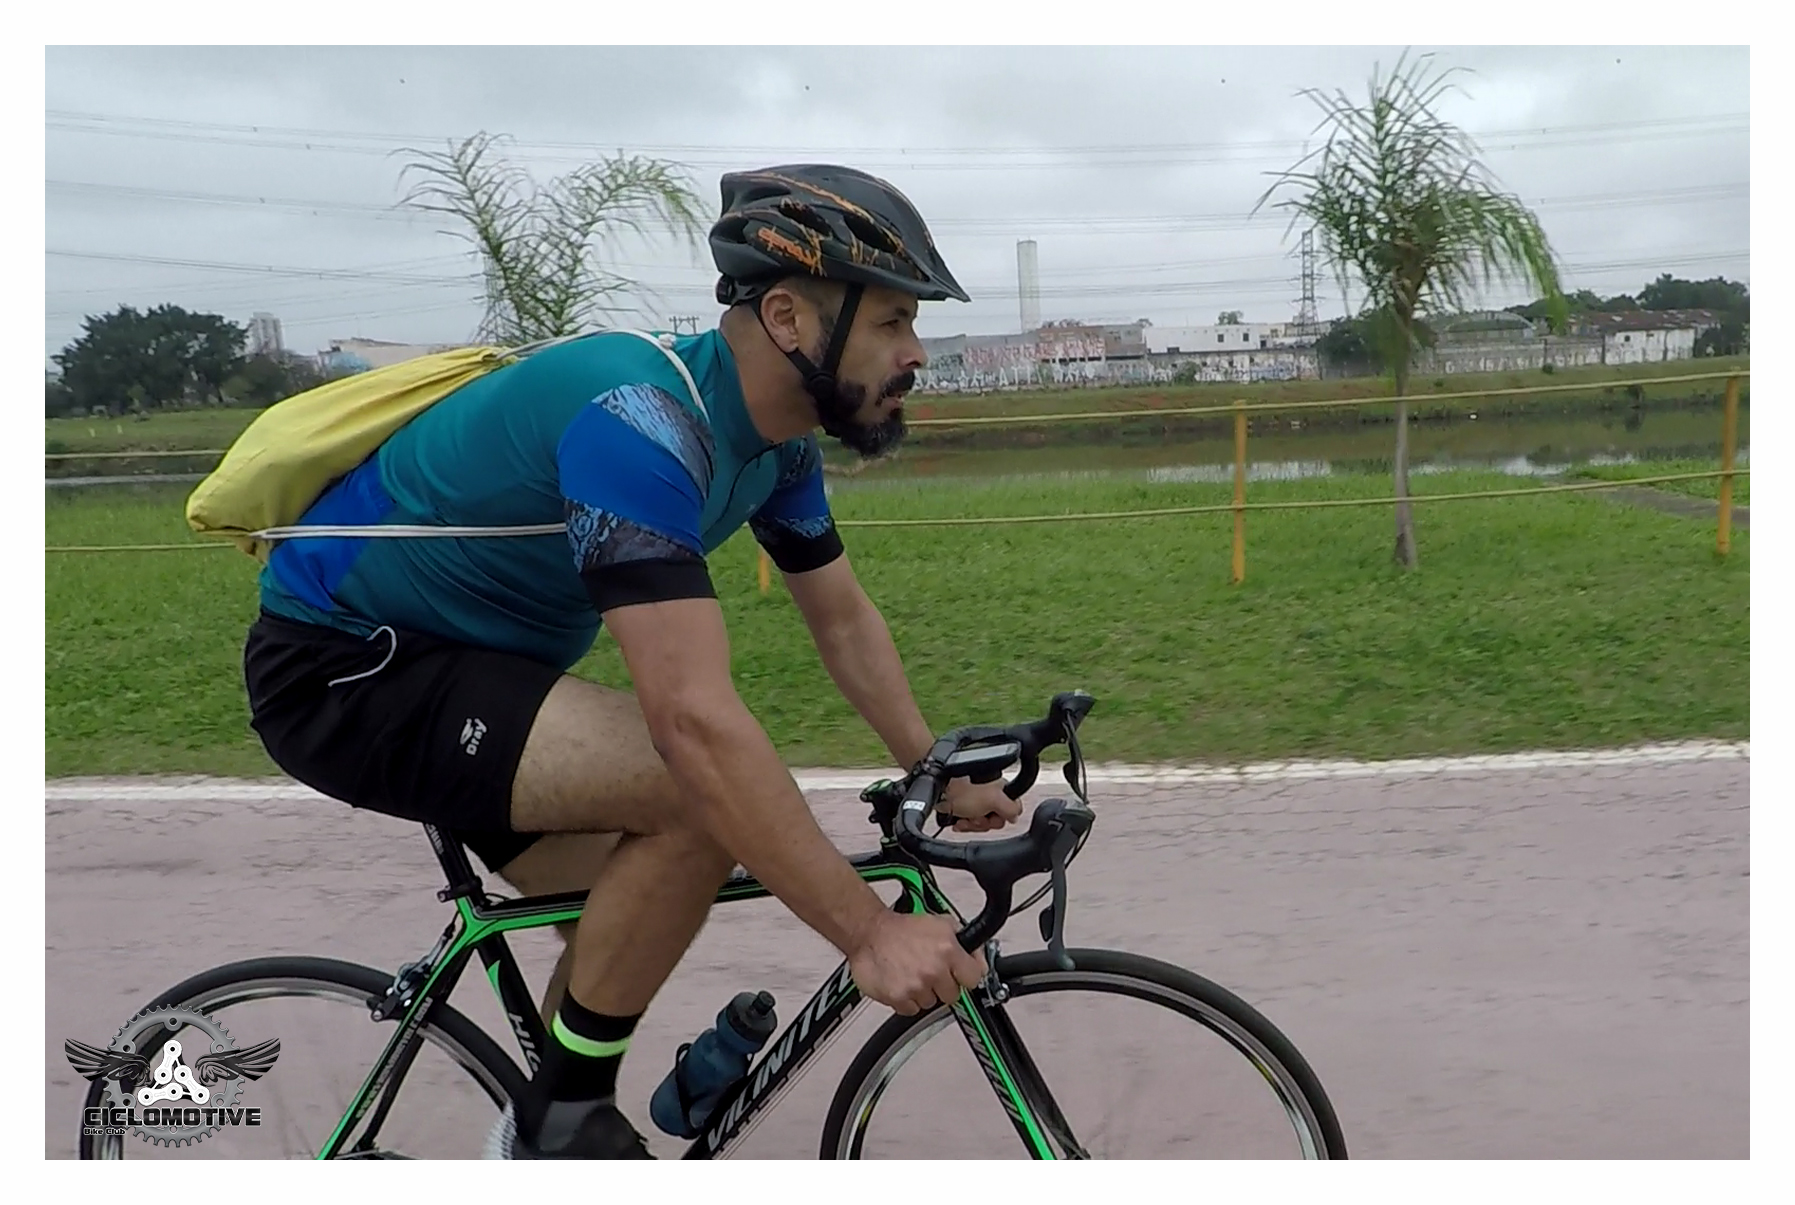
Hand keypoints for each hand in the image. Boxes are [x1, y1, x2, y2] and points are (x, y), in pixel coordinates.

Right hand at [848, 912, 986, 1014]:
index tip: (960, 974)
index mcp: (948, 950)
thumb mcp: (941, 924)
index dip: (966, 976)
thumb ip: (964, 941)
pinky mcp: (899, 998)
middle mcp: (934, 970)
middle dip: (944, 985)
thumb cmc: (901, 928)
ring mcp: (916, 986)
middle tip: (930, 971)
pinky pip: (911, 1009)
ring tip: (912, 973)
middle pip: (953, 995)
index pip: (974, 978)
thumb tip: (979, 958)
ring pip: (931, 1003)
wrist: (869, 933)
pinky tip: (902, 982)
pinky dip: (907, 1000)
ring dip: (923, 992)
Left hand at [936, 776, 1022, 832]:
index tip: (993, 816)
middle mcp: (989, 794)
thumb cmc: (962, 792)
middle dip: (984, 822)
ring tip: (963, 818)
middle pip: (996, 819)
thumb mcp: (993, 800)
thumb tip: (1015, 816)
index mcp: (1000, 789)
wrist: (939, 792)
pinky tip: (958, 821)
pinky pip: (969, 823)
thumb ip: (1012, 808)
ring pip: (982, 823)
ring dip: (972, 824)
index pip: (1012, 809)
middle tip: (975, 816)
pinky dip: (964, 824)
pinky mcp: (963, 808)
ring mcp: (976, 802)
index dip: (1003, 817)